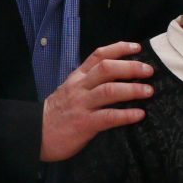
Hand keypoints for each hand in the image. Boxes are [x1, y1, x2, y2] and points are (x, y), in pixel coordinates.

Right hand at [40, 42, 153, 161]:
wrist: (34, 133)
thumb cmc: (56, 113)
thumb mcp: (70, 90)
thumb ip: (89, 83)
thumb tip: (117, 78)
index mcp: (77, 77)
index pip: (99, 55)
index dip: (119, 49)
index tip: (137, 48)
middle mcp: (80, 87)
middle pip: (107, 69)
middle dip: (130, 67)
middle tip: (149, 70)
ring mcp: (81, 105)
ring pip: (109, 91)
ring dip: (132, 90)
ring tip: (149, 91)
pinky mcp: (83, 124)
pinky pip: (107, 117)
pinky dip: (125, 115)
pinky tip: (139, 115)